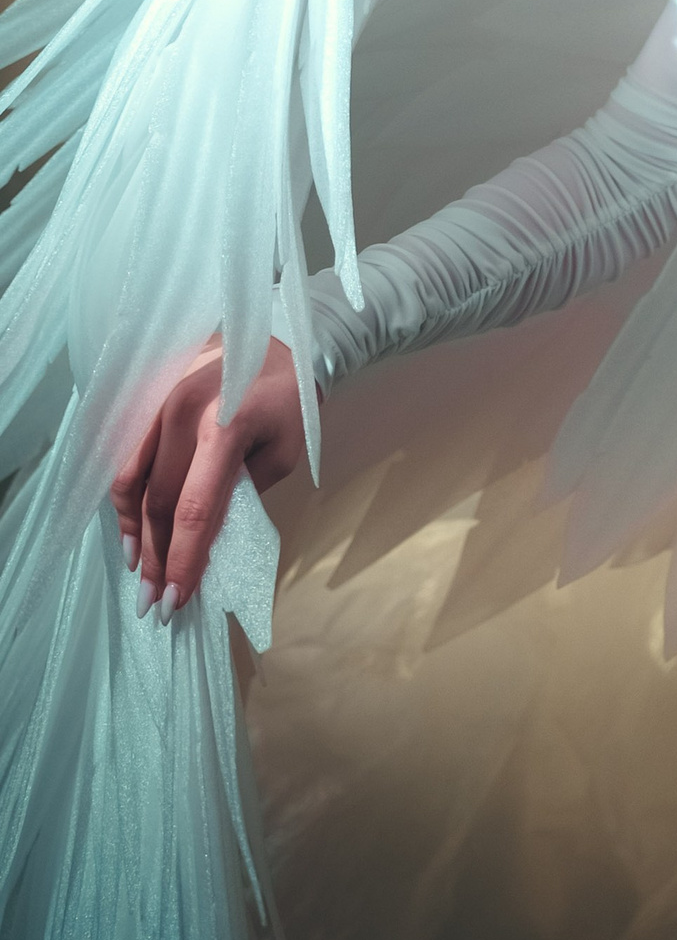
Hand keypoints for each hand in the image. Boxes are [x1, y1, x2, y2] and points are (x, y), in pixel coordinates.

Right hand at [109, 338, 304, 623]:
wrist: (278, 338)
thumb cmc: (288, 401)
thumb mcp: (282, 452)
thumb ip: (242, 493)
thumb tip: (206, 539)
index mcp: (225, 427)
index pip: (196, 509)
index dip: (184, 559)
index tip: (177, 599)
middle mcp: (182, 413)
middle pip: (158, 502)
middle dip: (156, 557)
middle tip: (154, 601)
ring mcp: (159, 402)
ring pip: (131, 482)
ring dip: (132, 532)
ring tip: (138, 570)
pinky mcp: (148, 399)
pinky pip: (127, 457)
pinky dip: (125, 498)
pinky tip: (130, 527)